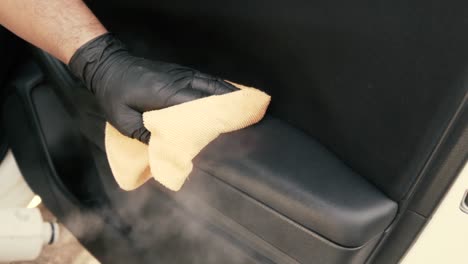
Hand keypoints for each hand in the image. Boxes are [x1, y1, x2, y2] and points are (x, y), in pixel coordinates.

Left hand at [68, 33, 236, 142]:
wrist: (109, 66)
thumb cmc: (114, 95)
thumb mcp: (124, 121)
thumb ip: (147, 135)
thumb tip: (169, 149)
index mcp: (165, 94)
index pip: (197, 107)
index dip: (215, 119)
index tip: (232, 131)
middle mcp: (179, 82)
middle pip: (211, 95)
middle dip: (229, 108)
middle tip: (247, 121)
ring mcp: (182, 74)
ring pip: (212, 85)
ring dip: (228, 97)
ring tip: (245, 109)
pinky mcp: (181, 72)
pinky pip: (206, 80)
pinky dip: (220, 89)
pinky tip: (229, 96)